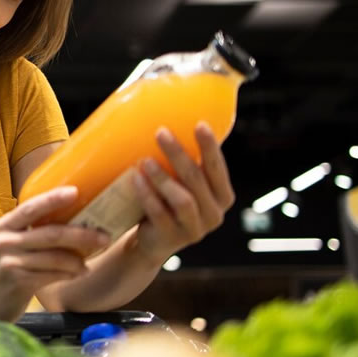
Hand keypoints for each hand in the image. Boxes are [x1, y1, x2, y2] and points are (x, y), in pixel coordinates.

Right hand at [0, 187, 111, 321]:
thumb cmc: (7, 269)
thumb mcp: (13, 244)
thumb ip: (33, 232)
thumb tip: (76, 220)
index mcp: (5, 225)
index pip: (31, 207)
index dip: (53, 199)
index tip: (76, 191)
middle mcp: (5, 240)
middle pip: (51, 233)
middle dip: (82, 234)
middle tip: (104, 236)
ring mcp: (10, 261)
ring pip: (55, 257)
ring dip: (78, 260)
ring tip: (89, 262)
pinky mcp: (18, 281)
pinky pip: (52, 275)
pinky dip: (70, 274)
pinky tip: (79, 273)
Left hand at [131, 123, 235, 264]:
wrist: (152, 240)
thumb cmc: (168, 202)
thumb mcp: (182, 183)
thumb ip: (185, 162)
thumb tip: (172, 116)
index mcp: (222, 196)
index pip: (218, 168)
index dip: (210, 147)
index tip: (200, 124)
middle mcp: (214, 214)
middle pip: (198, 180)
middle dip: (179, 155)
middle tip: (161, 133)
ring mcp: (195, 230)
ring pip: (183, 199)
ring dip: (163, 178)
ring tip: (145, 160)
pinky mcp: (173, 239)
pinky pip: (160, 214)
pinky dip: (147, 196)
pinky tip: (135, 179)